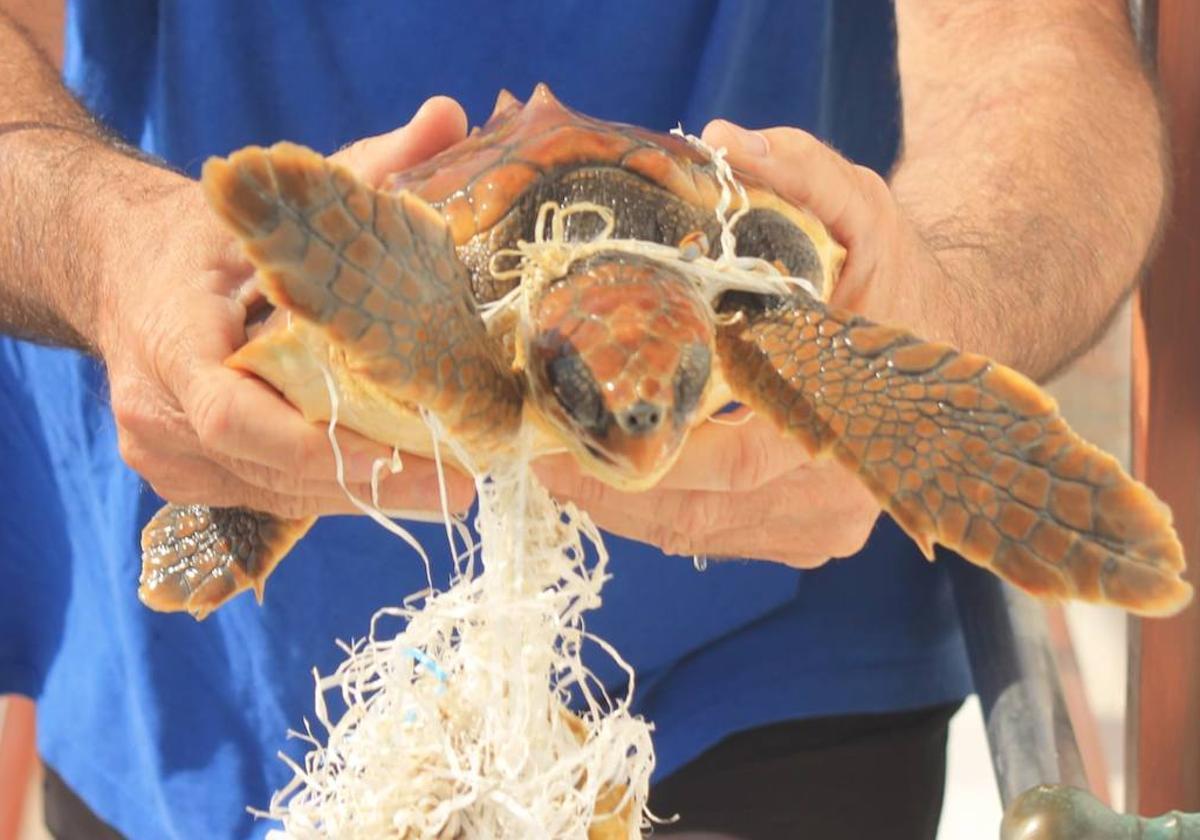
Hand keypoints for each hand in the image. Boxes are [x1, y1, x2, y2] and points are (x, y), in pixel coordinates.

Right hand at [100, 97, 475, 518]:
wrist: (117, 269)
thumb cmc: (199, 236)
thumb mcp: (271, 199)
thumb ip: (361, 167)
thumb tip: (449, 115)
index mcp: (170, 338)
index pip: (236, 416)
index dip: (323, 447)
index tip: (408, 458)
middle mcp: (156, 411)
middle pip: (272, 470)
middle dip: (370, 483)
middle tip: (460, 487)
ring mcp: (162, 454)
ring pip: (275, 495)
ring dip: (358, 494)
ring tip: (443, 489)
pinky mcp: (180, 475)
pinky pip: (265, 496)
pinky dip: (326, 489)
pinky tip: (388, 480)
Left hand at [536, 120, 936, 566]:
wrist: (946, 336)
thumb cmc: (894, 274)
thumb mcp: (860, 208)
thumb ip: (800, 172)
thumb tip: (722, 141)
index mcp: (850, 420)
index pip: (731, 467)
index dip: (642, 464)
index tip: (563, 442)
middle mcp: (841, 492)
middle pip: (701, 517)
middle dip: (611, 493)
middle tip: (537, 457)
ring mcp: (826, 526)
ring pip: (702, 535)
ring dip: (626, 510)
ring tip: (558, 464)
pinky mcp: (809, 537)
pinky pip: (718, 537)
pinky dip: (660, 513)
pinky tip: (613, 476)